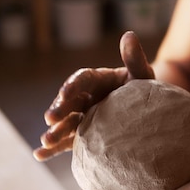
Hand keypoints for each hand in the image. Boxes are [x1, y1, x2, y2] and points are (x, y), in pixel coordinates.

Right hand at [33, 31, 153, 160]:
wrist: (150, 113)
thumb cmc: (145, 90)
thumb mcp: (142, 74)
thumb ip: (134, 58)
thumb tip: (129, 34)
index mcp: (97, 79)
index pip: (82, 79)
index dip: (73, 85)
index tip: (66, 92)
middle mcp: (86, 97)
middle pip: (69, 102)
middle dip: (59, 109)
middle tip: (50, 119)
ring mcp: (83, 116)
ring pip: (66, 123)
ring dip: (54, 131)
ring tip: (45, 141)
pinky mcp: (83, 135)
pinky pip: (67, 142)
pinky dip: (53, 148)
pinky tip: (39, 155)